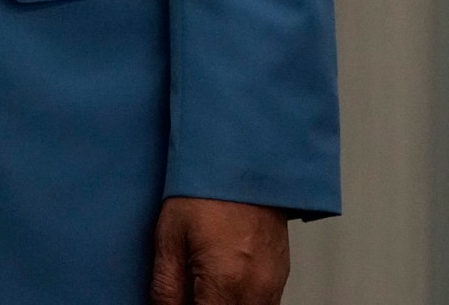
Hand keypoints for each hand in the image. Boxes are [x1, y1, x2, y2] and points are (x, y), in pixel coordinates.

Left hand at [149, 197, 291, 304]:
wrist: (245, 158)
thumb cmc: (206, 190)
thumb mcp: (170, 238)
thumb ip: (166, 289)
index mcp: (224, 281)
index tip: (178, 304)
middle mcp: (255, 288)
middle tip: (190, 293)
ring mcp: (273, 283)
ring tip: (205, 289)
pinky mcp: (281, 275)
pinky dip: (242, 303)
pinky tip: (225, 286)